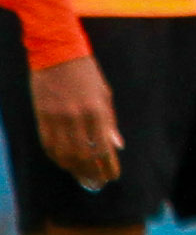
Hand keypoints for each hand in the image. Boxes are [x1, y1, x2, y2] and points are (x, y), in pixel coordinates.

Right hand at [27, 54, 119, 189]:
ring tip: (81, 175)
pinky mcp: (41, 116)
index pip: (103, 148)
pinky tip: (63, 162)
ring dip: (73, 168)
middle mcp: (76, 117)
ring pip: (63, 153)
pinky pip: (47, 143)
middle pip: (83, 155)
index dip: (108, 166)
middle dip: (91, 172)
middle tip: (96, 181)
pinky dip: (56, 156)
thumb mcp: (104, 94)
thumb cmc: (86, 73)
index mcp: (97, 111)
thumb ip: (109, 122)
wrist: (56, 53)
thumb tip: (116, 145)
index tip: (112, 176)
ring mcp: (56, 117)